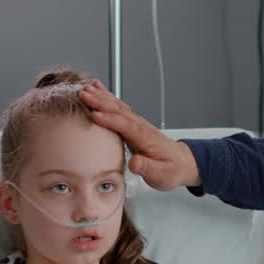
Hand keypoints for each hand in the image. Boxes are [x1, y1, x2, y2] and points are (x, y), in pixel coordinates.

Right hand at [79, 81, 201, 190]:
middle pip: (118, 111)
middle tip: (83, 94)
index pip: (125, 125)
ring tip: (85, 88)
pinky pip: (118, 108)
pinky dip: (107, 97)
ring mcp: (136, 123)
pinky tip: (98, 89)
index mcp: (145, 137)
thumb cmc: (170, 170)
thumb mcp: (160, 174)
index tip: (94, 115)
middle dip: (100, 102)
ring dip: (101, 96)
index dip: (110, 120)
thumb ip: (147, 168)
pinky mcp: (132, 124)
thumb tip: (135, 163)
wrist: (181, 163)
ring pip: (117, 106)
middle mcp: (140, 126)